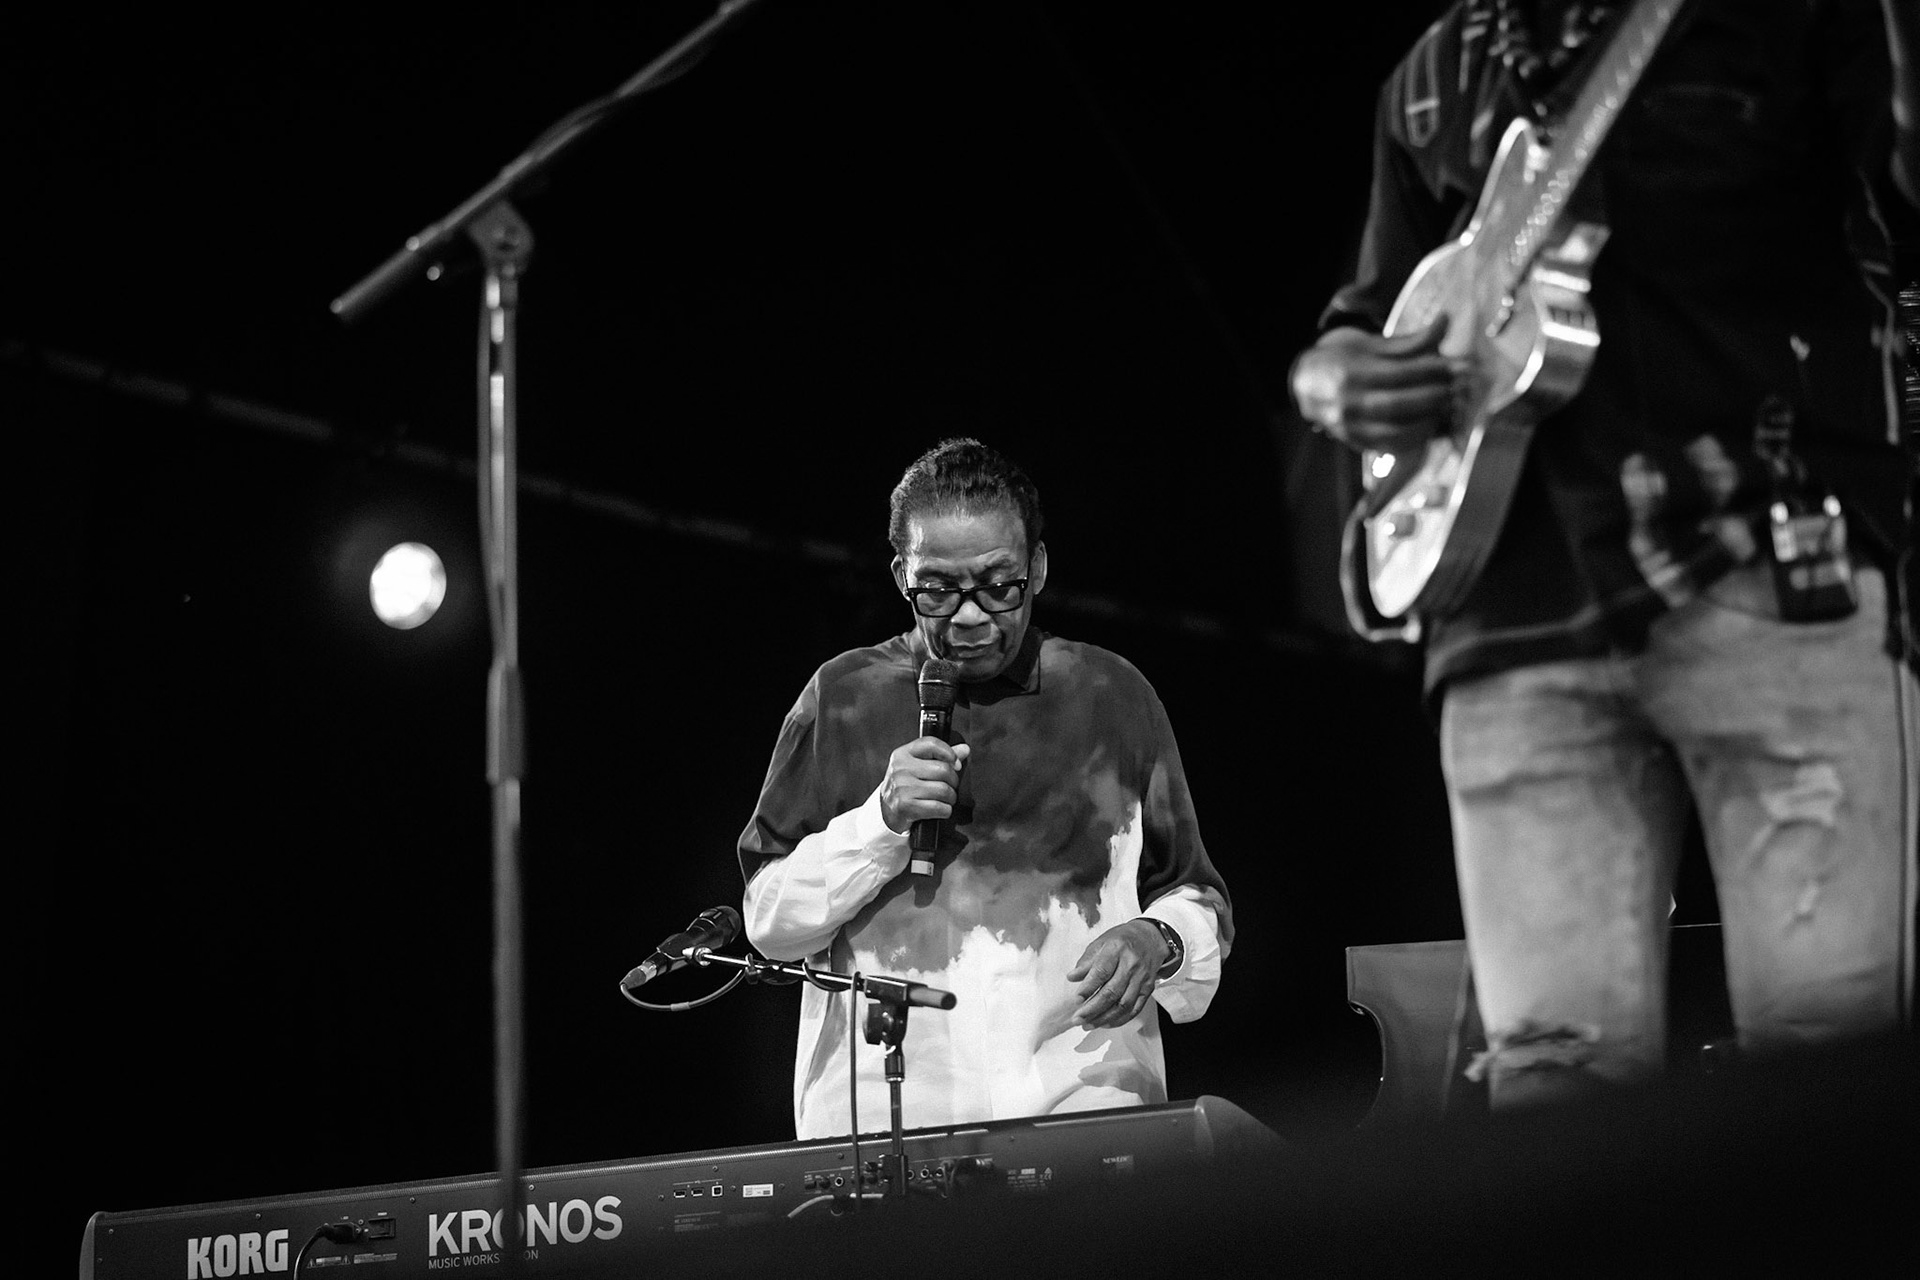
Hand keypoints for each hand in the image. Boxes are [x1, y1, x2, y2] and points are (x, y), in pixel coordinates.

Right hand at [878, 738, 969, 833]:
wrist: (887, 811)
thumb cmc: (906, 786)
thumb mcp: (918, 767)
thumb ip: (941, 757)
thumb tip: (965, 749)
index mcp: (903, 754)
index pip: (931, 744)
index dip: (949, 752)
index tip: (955, 764)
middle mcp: (900, 769)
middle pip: (943, 769)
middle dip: (953, 781)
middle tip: (950, 786)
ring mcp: (902, 788)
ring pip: (943, 790)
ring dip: (950, 798)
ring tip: (945, 799)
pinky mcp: (905, 806)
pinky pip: (939, 807)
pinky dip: (945, 811)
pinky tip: (940, 809)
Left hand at [1066, 919, 1168, 1028]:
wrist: (1149, 938)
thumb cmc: (1122, 940)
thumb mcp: (1101, 942)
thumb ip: (1086, 961)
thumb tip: (1072, 977)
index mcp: (1116, 949)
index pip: (1102, 972)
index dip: (1088, 988)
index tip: (1076, 1000)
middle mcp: (1131, 964)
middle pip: (1112, 992)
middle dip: (1093, 1009)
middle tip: (1078, 1018)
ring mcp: (1141, 978)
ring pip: (1123, 1004)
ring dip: (1104, 1018)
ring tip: (1088, 1024)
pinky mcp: (1148, 989)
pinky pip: (1134, 1009)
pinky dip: (1120, 1019)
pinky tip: (1106, 1023)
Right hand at [1289, 317, 1459, 452]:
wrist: (1304, 383)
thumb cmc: (1341, 358)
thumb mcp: (1369, 343)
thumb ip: (1408, 341)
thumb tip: (1445, 322)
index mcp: (1349, 372)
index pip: (1400, 373)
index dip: (1433, 370)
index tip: (1459, 366)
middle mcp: (1346, 403)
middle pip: (1399, 404)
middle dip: (1435, 397)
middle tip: (1459, 388)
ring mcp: (1348, 427)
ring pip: (1396, 431)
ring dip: (1429, 421)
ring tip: (1448, 407)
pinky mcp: (1353, 441)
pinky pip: (1389, 446)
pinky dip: (1415, 438)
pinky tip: (1430, 424)